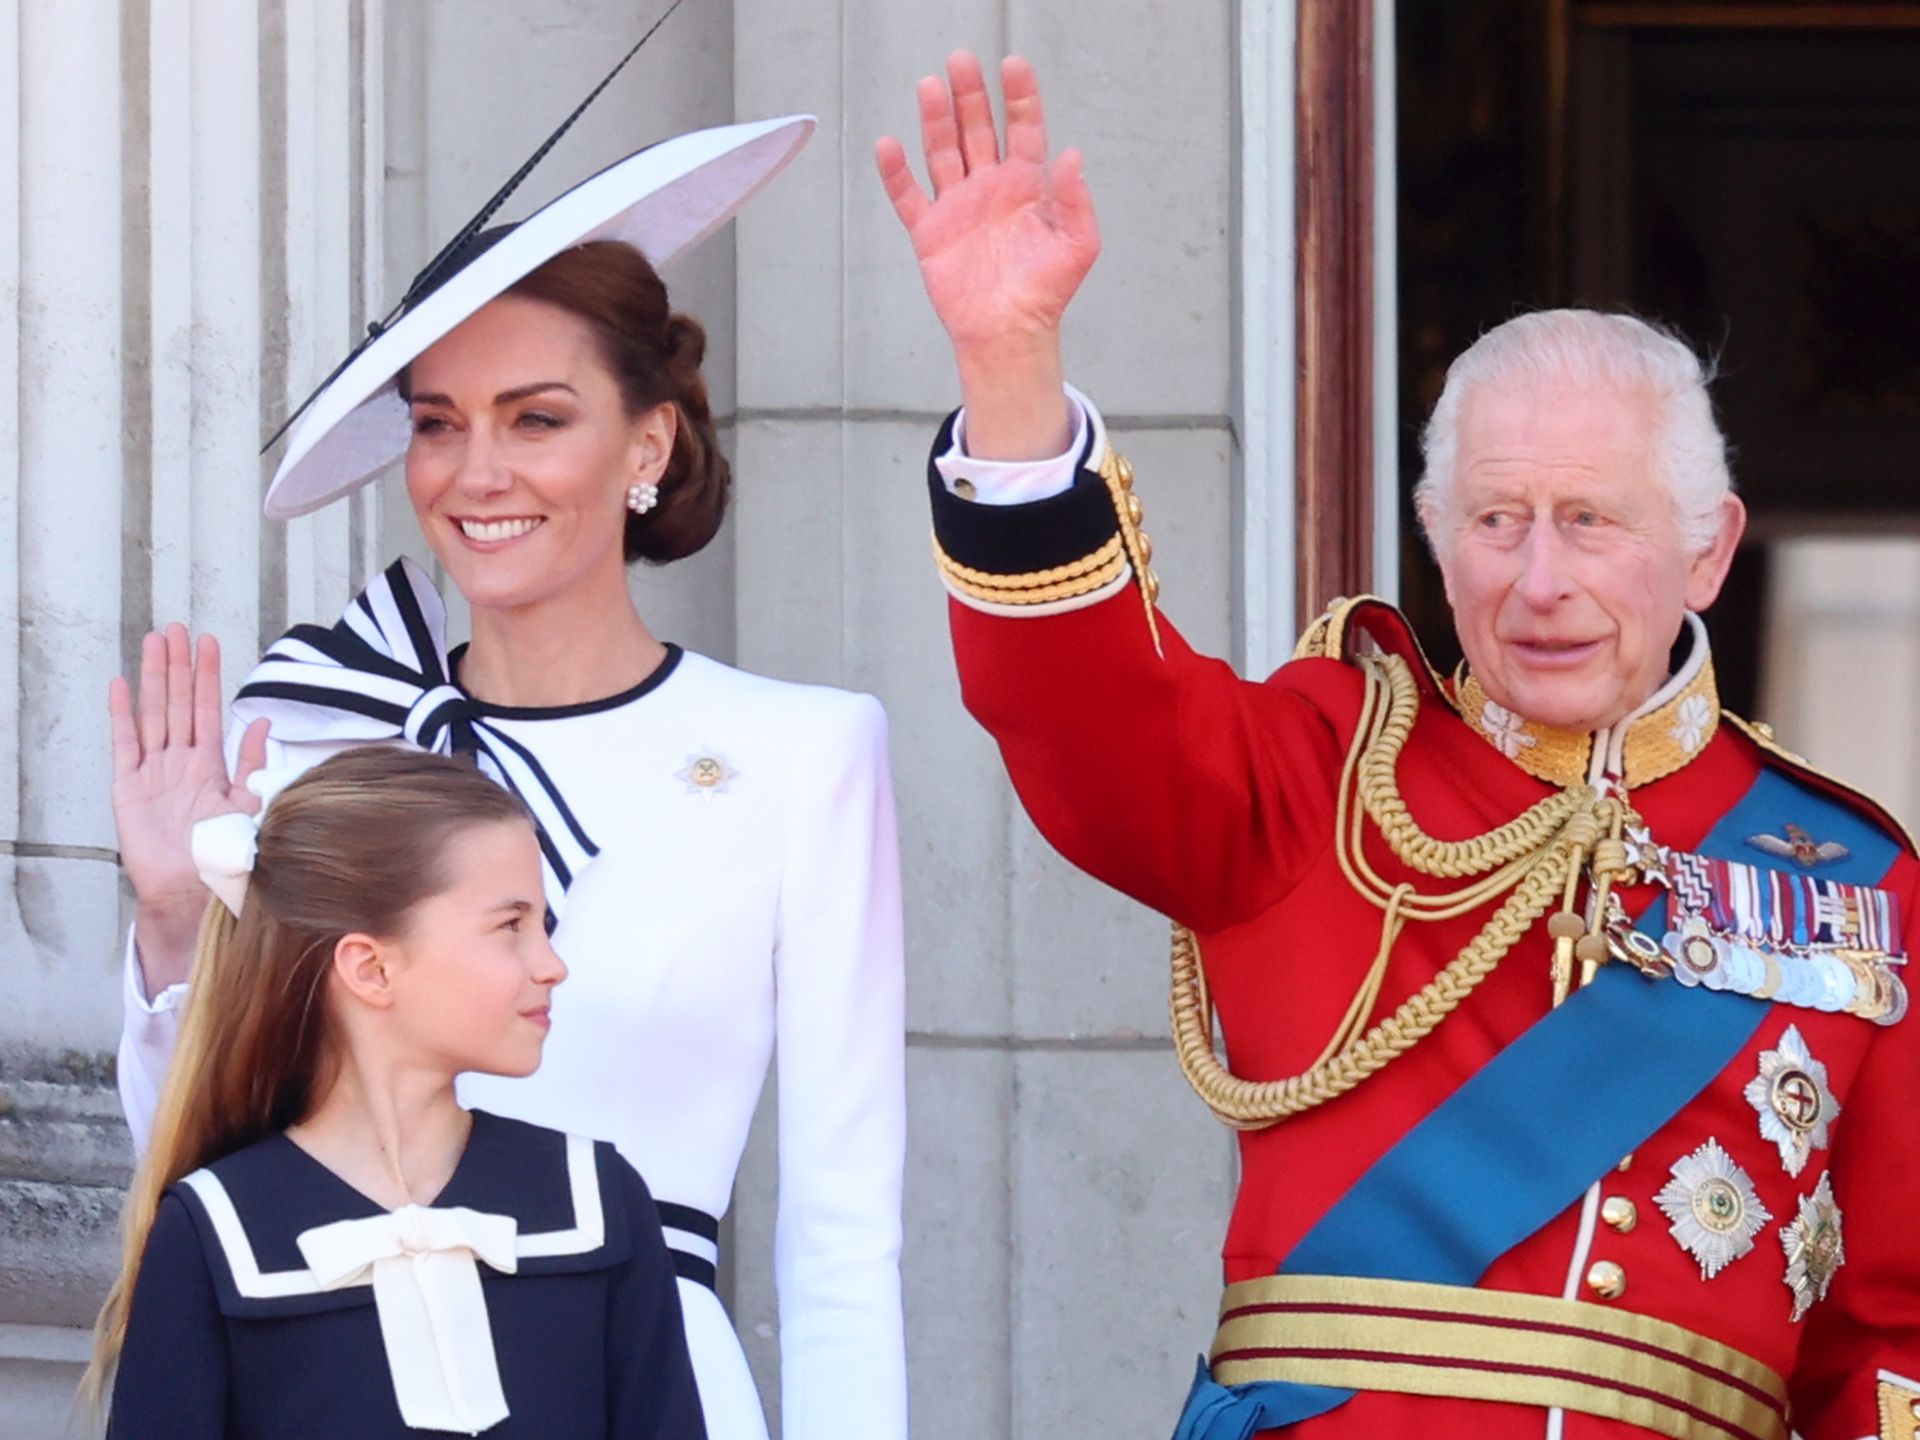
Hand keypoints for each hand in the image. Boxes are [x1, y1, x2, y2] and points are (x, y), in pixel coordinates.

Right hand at [109, 626, 268, 973]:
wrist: (191, 892)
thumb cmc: (221, 855)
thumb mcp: (249, 807)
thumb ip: (253, 764)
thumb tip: (265, 723)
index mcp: (210, 765)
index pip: (209, 710)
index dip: (209, 677)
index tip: (210, 643)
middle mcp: (180, 762)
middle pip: (179, 703)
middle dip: (178, 666)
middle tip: (177, 628)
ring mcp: (152, 771)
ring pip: (153, 714)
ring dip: (154, 678)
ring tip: (154, 642)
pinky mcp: (128, 786)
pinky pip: (125, 744)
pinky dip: (123, 715)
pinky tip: (122, 685)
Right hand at [876, 53, 1098, 456]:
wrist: (1009, 334)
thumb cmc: (1046, 293)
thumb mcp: (1077, 246)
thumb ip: (1076, 201)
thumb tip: (1073, 157)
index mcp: (1026, 186)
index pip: (1023, 129)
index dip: (1019, 97)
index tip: (1013, 66)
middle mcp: (990, 188)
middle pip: (977, 129)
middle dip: (970, 95)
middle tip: (961, 61)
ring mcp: (958, 207)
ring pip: (943, 152)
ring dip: (936, 120)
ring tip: (930, 87)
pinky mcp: (931, 233)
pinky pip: (909, 196)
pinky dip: (896, 173)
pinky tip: (890, 146)